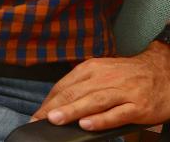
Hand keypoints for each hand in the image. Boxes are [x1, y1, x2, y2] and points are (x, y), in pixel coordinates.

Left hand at [32, 41, 169, 130]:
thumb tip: (58, 101)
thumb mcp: (102, 72)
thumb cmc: (127, 75)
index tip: (37, 113)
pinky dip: (101, 119)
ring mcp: (122, 92)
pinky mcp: (138, 106)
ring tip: (55, 120)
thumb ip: (82, 84)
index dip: (49, 100)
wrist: (163, 71)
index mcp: (92, 69)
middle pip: (75, 92)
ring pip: (93, 101)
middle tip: (38, 119)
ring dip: (72, 111)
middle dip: (54, 107)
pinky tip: (86, 125)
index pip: (64, 85)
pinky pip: (117, 113)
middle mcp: (104, 78)